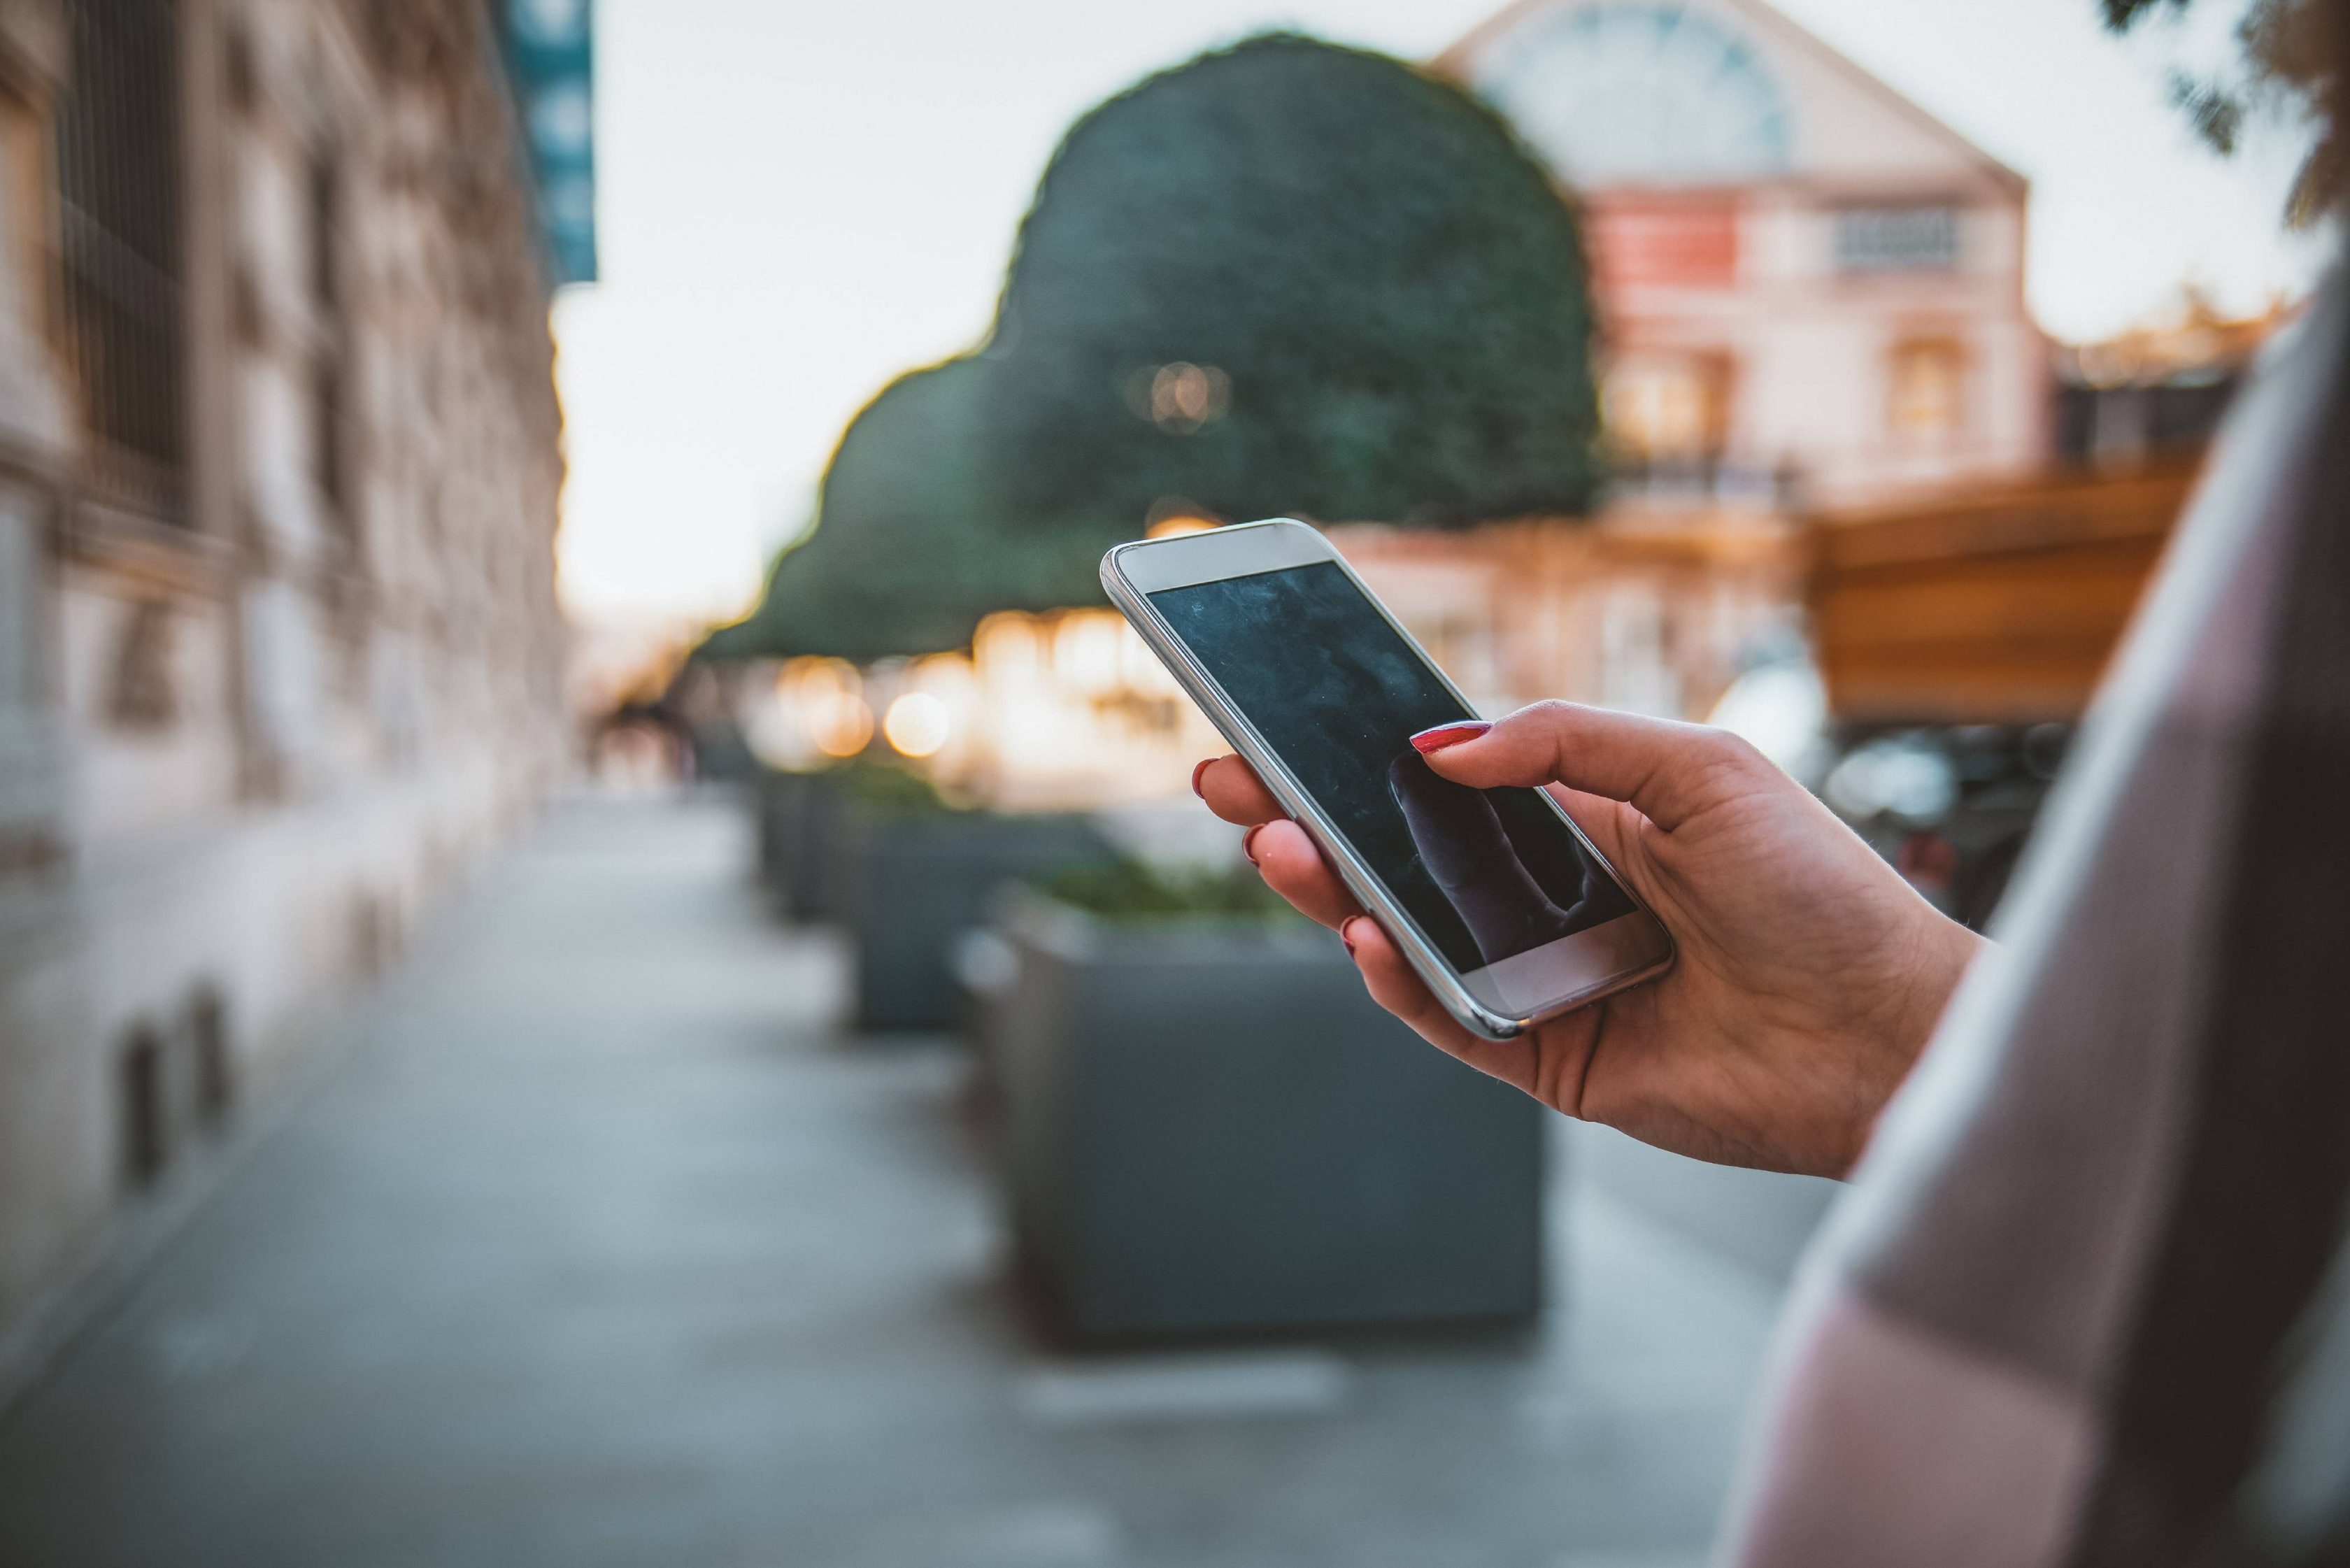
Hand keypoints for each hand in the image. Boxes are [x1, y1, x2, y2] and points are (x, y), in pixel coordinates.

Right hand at [1195, 702, 1984, 1176]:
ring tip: (1280, 846)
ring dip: (1334, 891)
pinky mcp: (1546, 1060)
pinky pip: (1446, 1020)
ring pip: (1405, 936)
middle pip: (1399, 854)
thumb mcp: (1697, 768)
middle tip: (1227, 781)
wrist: (1885, 1031)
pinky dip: (1399, 981)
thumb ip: (1565, 744)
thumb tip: (1437, 746)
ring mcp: (1541, 980)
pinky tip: (1365, 937)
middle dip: (1308, 816)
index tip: (1282, 718)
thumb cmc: (1817, 890)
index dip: (1360, 754)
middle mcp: (1549, 898)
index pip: (1442, 782)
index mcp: (1583, 818)